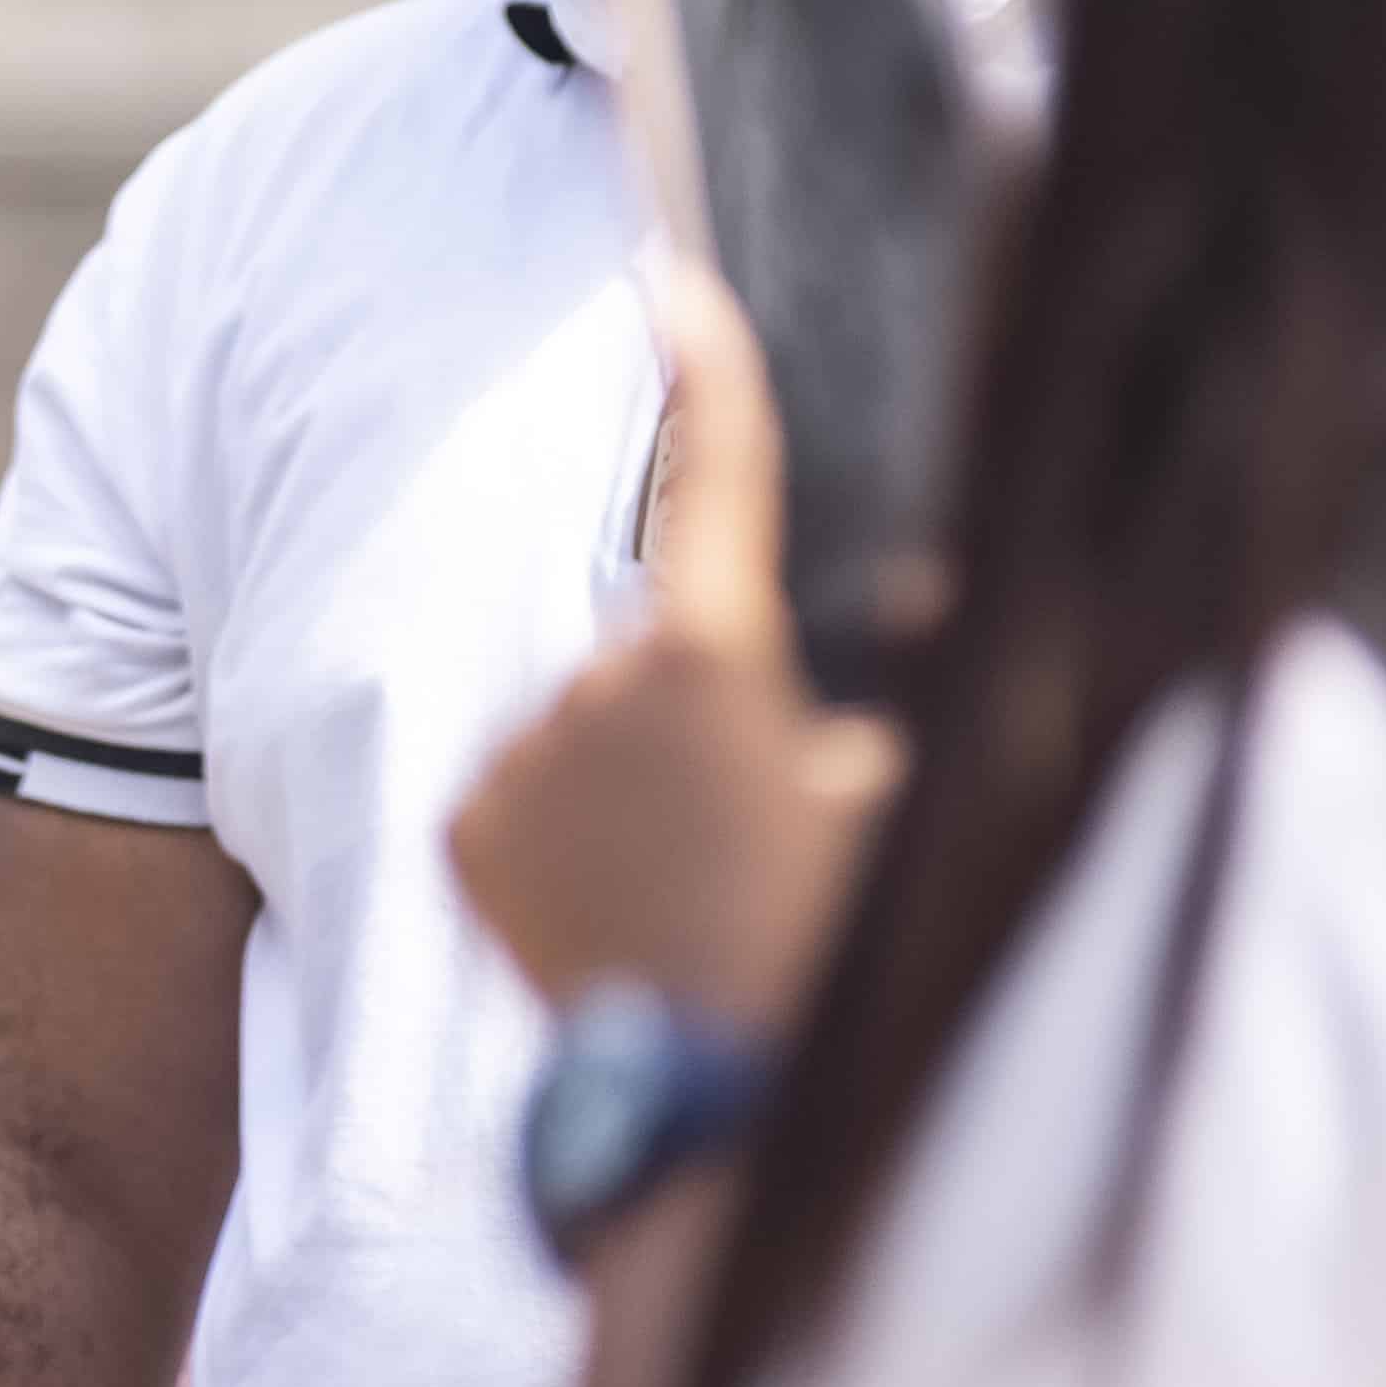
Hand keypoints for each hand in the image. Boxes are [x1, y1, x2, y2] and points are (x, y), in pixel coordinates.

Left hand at [449, 259, 903, 1032]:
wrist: (707, 1108)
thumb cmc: (824, 946)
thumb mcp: (895, 805)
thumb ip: (903, 687)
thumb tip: (920, 603)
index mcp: (715, 652)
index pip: (716, 470)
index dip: (704, 368)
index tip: (670, 278)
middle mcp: (598, 678)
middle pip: (661, 642)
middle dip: (702, 699)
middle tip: (748, 819)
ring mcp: (520, 753)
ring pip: (592, 721)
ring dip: (636, 771)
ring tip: (687, 884)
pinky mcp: (465, 826)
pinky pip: (528, 790)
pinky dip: (571, 826)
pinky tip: (621, 903)